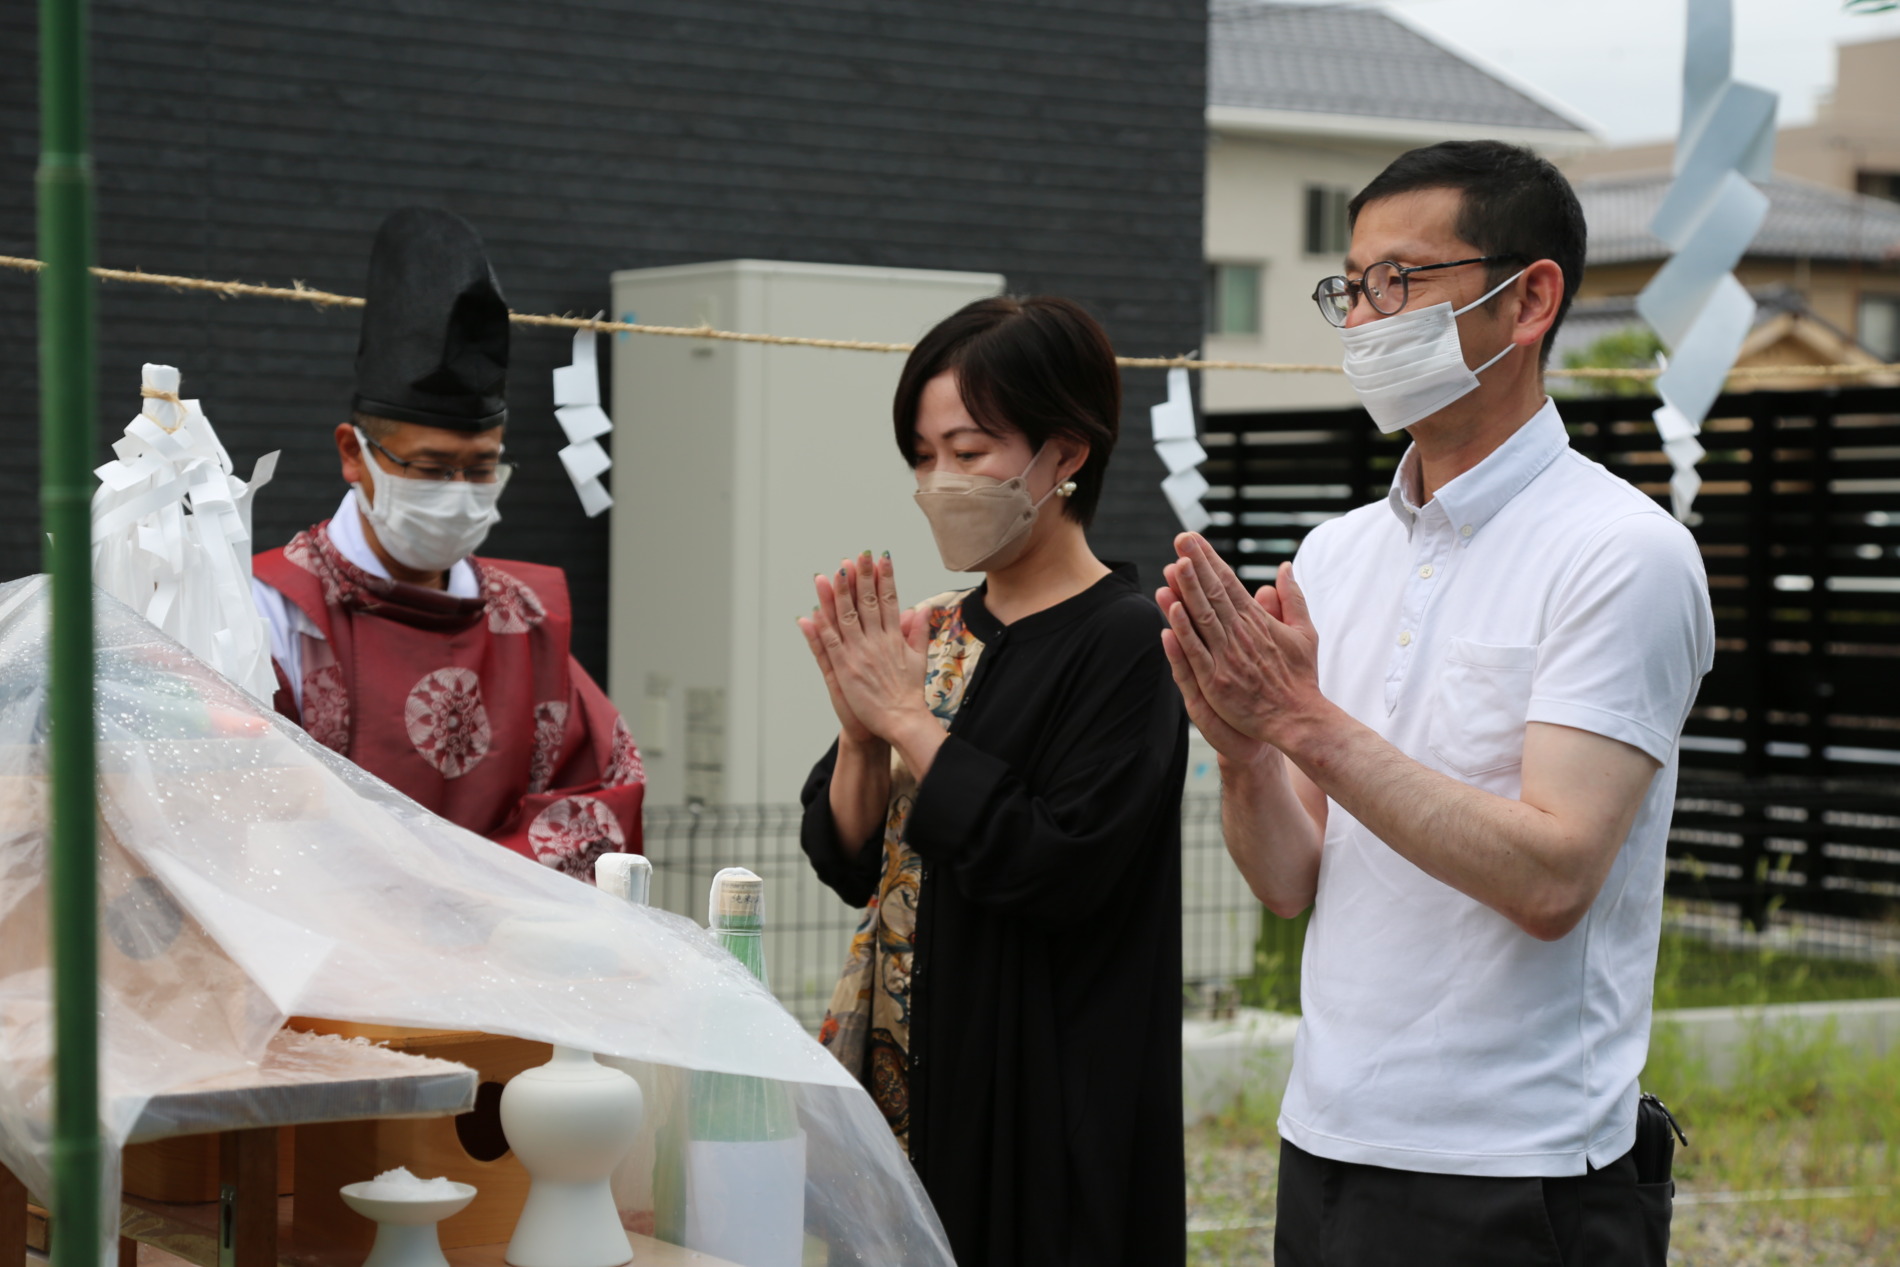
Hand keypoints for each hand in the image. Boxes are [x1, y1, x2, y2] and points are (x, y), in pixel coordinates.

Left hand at [804, 551, 929, 745]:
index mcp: (895, 638)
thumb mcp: (919, 658)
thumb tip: (921, 609)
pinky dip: (822, 627)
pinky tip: (814, 610)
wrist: (902, 720)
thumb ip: (919, 632)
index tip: (881, 558)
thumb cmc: (909, 693)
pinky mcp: (845, 669)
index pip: (890, 600)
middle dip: (863, 577)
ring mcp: (860, 654)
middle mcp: (877, 642)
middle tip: (858, 555)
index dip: (885, 578)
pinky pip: (830, 643)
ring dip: (839, 594)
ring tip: (835, 572)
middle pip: (868, 603)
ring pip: (847, 617)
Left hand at [1158, 533, 1325, 752]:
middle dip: (1196, 564)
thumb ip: (1292, 598)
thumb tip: (1285, 567)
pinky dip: (1184, 630)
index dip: (1210, 560)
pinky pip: (1196, 651)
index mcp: (1257, 620)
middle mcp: (1240, 634)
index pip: (1228, 583)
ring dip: (1188, 589)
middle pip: (1214, 593)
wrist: (1298, 718)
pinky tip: (1172, 608)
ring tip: (1174, 564)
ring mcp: (1227, 657)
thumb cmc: (1300, 678)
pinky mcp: (1216, 681)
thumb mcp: (1304, 632)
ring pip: (1202, 617)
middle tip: (1180, 538)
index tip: (1193, 540)